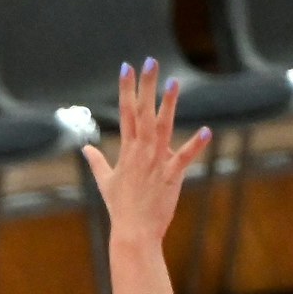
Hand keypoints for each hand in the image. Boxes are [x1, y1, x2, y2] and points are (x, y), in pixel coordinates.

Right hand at [82, 59, 212, 243]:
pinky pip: (184, 158)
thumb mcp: (105, 182)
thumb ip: (97, 162)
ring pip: (162, 128)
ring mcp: (155, 163)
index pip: (126, 113)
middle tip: (149, 62)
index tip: (127, 68)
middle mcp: (141, 152)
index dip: (126, 89)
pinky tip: (206, 130)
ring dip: (168, 105)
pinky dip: (195, 145)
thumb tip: (86, 149)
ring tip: (174, 82)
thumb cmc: (120, 208)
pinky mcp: (170, 176)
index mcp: (127, 150)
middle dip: (146, 86)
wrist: (133, 232)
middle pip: (143, 112)